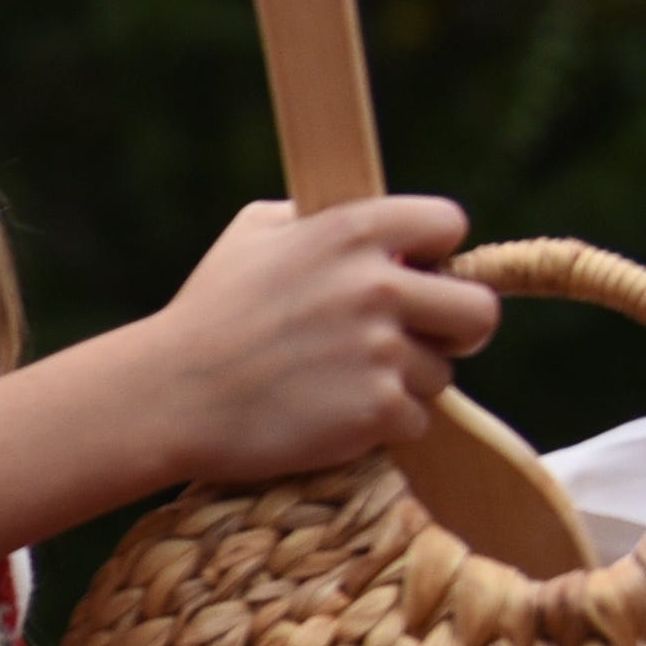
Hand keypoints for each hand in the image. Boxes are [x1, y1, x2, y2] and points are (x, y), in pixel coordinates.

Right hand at [129, 193, 493, 486]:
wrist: (166, 397)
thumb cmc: (206, 315)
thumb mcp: (250, 237)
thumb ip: (316, 219)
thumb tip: (367, 220)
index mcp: (353, 231)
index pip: (449, 225)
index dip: (433, 256)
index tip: (412, 278)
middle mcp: (377, 286)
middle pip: (479, 310)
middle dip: (454, 330)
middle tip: (417, 342)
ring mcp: (381, 351)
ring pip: (440, 374)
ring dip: (401, 384)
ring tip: (337, 385)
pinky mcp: (376, 410)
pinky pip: (414, 421)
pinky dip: (378, 426)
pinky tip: (328, 416)